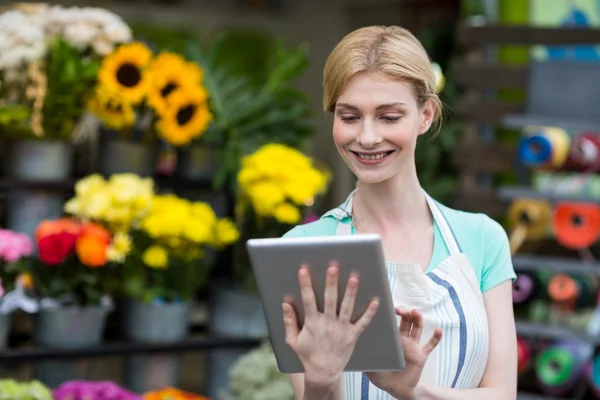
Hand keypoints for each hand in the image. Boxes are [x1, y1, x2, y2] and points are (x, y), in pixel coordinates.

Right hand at [282, 263, 379, 391]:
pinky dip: (370, 312)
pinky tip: (376, 300)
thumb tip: (285, 303)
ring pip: (347, 307)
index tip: (304, 269)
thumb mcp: (292, 340)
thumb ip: (288, 321)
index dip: (305, 284)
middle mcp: (328, 324)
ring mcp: (342, 329)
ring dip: (351, 292)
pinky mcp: (353, 336)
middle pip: (330, 300)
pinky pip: (363, 322)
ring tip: (354, 277)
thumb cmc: (307, 355)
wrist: (323, 373)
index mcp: (312, 323)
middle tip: (333, 266)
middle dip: (331, 282)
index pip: (308, 300)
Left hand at [366, 308, 441, 398]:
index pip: (392, 321)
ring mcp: (413, 346)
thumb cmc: (381, 375)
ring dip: (418, 319)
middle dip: (404, 312)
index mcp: (390, 338)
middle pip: (406, 320)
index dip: (391, 313)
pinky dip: (436, 337)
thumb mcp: (369, 364)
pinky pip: (430, 345)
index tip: (389, 307)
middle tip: (400, 310)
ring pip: (417, 328)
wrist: (395, 388)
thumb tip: (356, 347)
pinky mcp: (421, 355)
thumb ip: (363, 356)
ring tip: (415, 312)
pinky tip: (438, 330)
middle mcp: (402, 339)